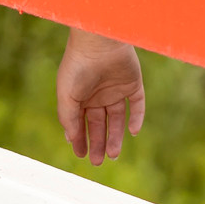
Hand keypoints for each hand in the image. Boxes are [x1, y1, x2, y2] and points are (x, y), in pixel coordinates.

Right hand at [56, 30, 144, 164]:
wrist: (99, 41)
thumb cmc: (78, 66)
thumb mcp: (67, 95)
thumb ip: (69, 118)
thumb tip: (72, 139)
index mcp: (81, 95)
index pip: (81, 122)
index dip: (80, 139)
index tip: (81, 154)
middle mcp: (98, 94)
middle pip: (99, 124)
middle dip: (97, 142)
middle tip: (97, 162)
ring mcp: (116, 89)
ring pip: (118, 119)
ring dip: (116, 136)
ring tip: (113, 155)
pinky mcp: (133, 83)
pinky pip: (137, 104)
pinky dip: (137, 118)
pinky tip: (133, 132)